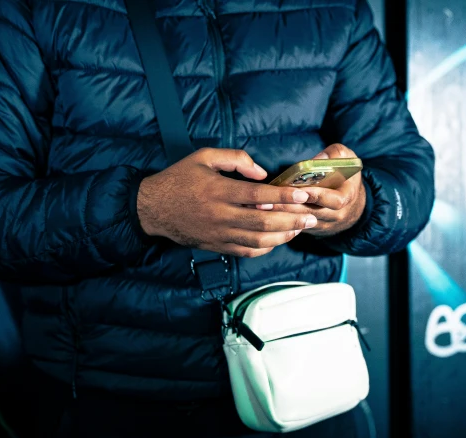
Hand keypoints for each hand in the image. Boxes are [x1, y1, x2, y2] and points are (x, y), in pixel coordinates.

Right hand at [136, 148, 318, 256]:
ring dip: (283, 237)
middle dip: (292, 221)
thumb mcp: (204, 157)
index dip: (284, 197)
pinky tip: (277, 240)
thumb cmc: (180, 178)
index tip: (304, 195)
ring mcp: (219, 234)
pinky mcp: (216, 245)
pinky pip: (246, 252)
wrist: (153, 208)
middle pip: (264, 223)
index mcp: (219, 191)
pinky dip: (265, 248)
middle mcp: (221, 215)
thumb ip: (236, 160)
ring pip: (258, 241)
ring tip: (299, 229)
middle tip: (311, 217)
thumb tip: (263, 174)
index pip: (258, 196)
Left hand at [261, 143, 365, 237]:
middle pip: (311, 214)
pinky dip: (282, 221)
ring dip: (282, 216)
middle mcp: (336, 215)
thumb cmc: (347, 178)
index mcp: (346, 198)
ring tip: (262, 207)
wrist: (353, 206)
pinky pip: (297, 228)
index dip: (317, 196)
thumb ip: (334, 155)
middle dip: (290, 207)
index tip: (300, 190)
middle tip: (269, 201)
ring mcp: (323, 225)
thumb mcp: (347, 160)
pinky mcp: (312, 230)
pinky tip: (265, 215)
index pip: (333, 201)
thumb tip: (317, 159)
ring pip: (301, 223)